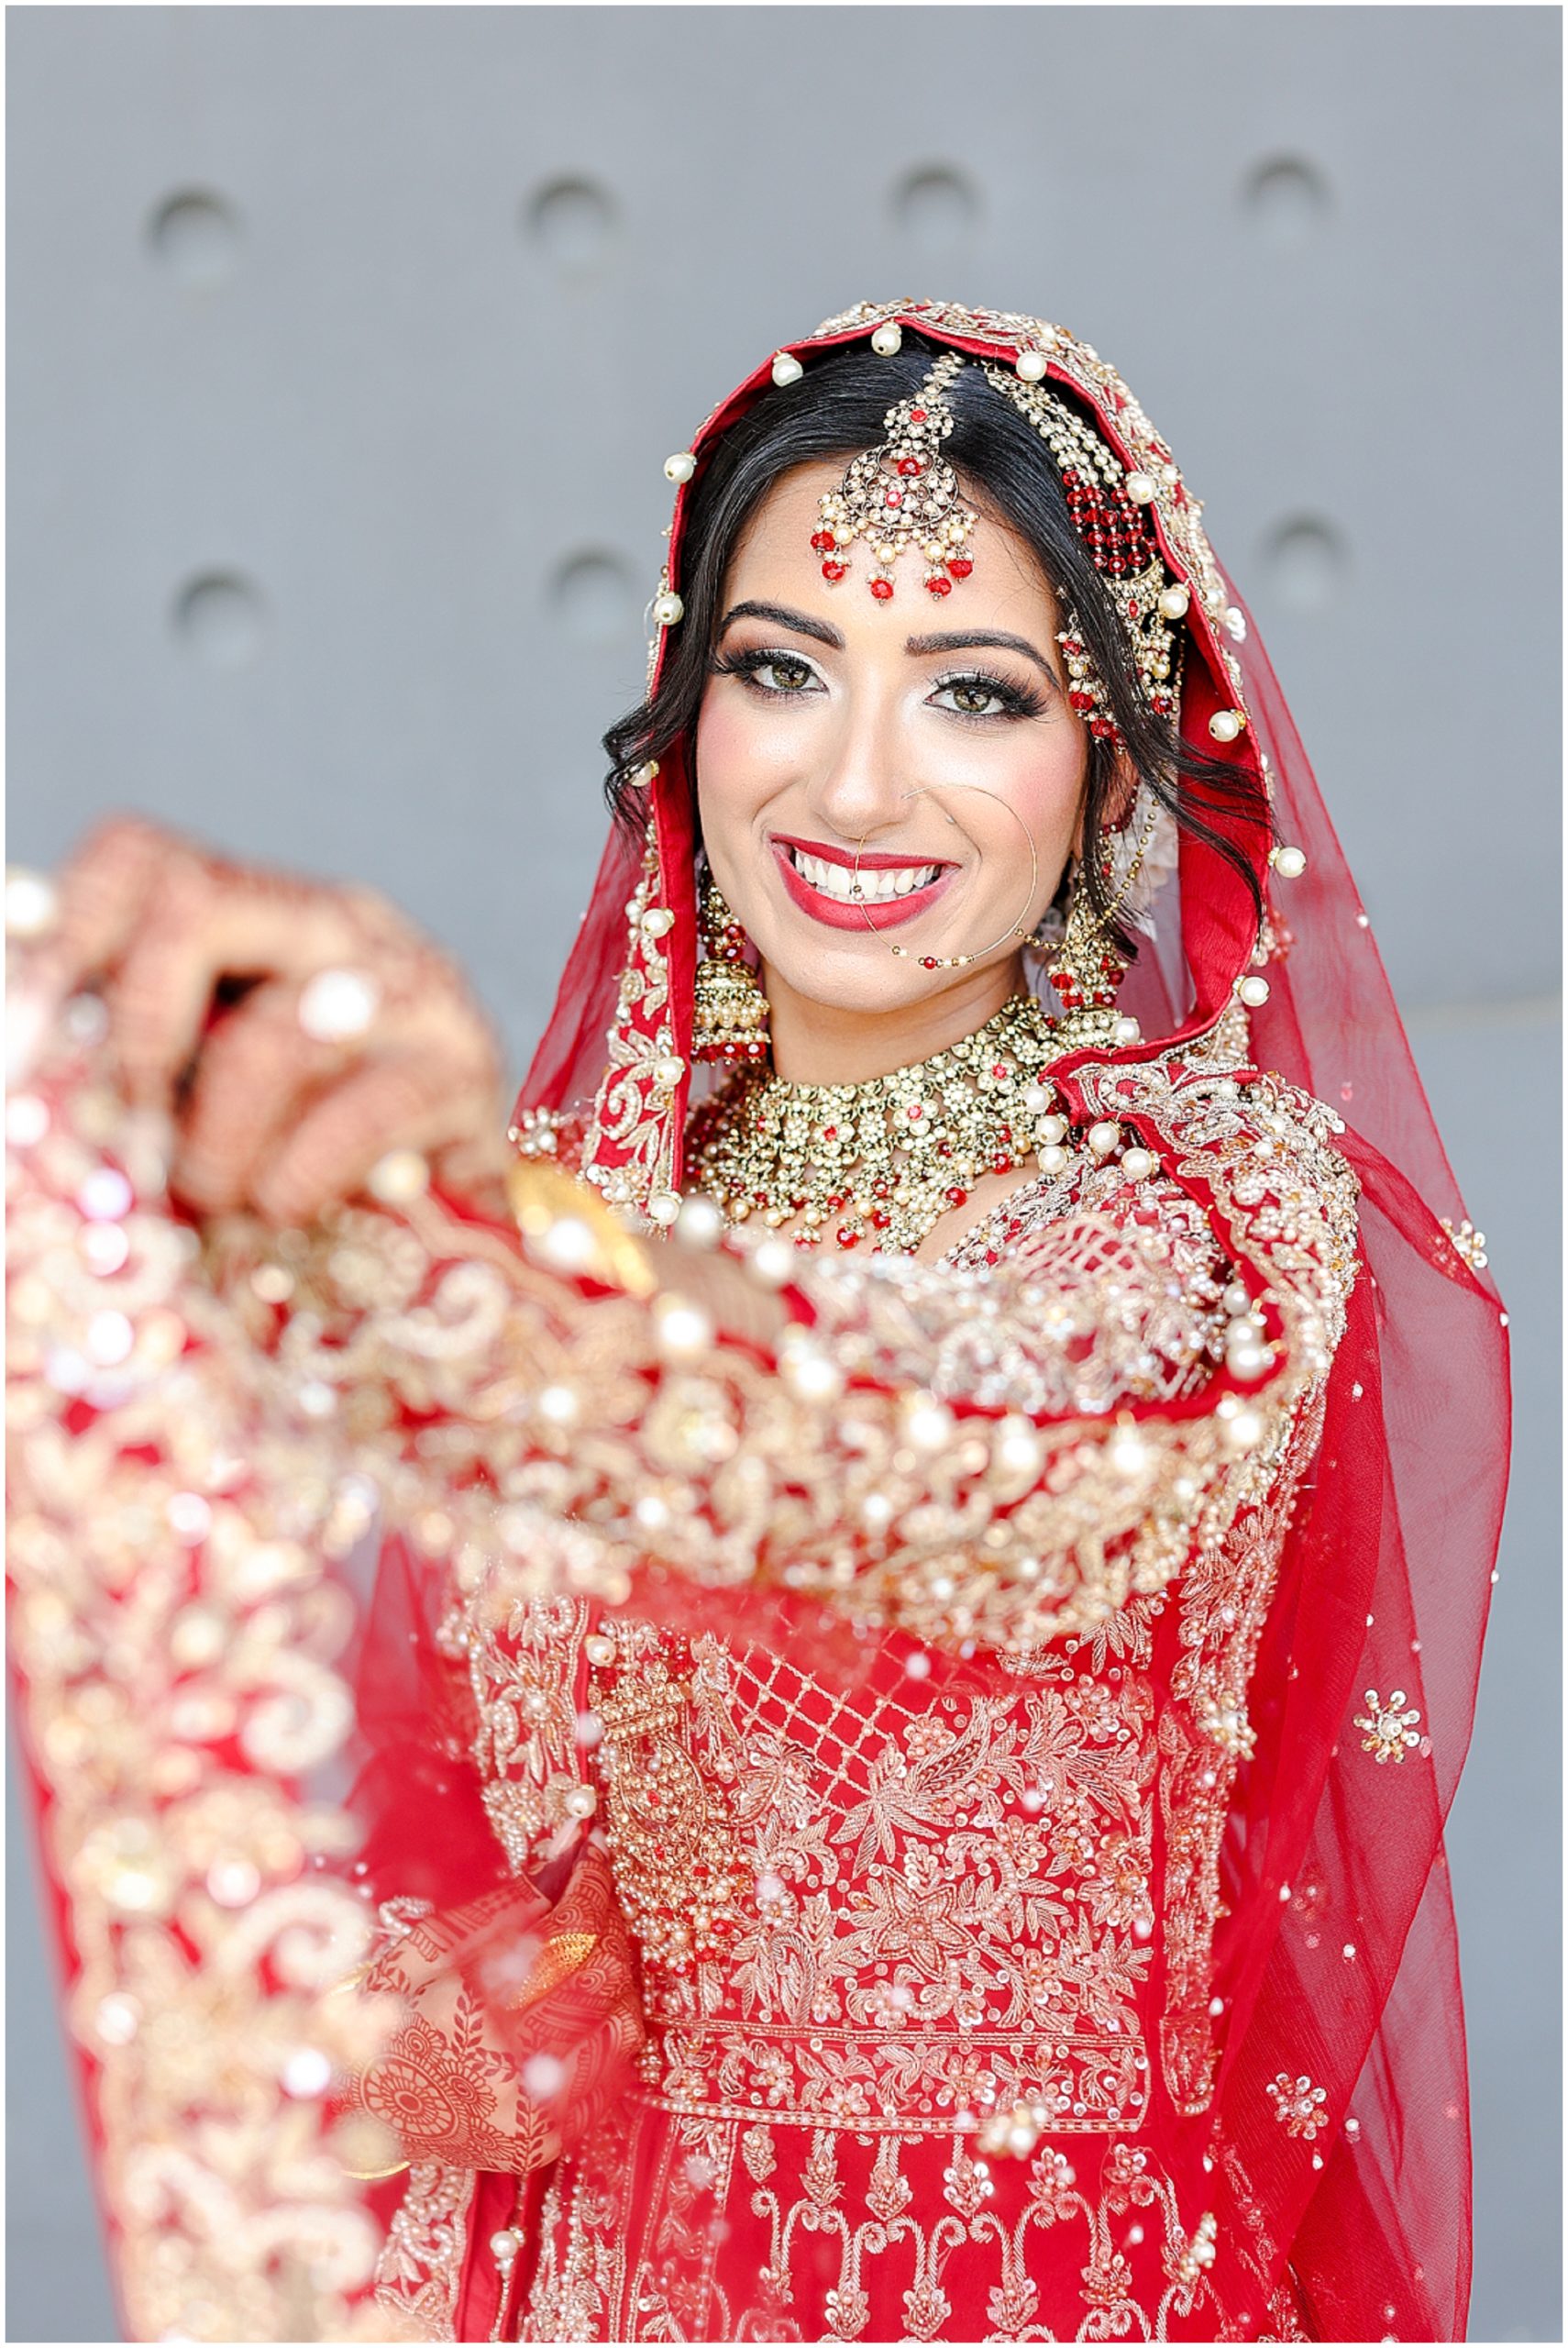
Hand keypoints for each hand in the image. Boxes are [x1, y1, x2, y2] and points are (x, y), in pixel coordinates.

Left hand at [32, 814, 507, 1225]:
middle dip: (138, 1027)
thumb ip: (124, 1060)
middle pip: (199, 902)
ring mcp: (412, 987)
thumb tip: (22, 1061)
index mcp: (257, 912)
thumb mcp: (193, 1092)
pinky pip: (360, 1114)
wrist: (453, 1231)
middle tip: (130, 1119)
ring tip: (212, 1200)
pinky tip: (282, 1209)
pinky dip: (296, 1177)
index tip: (26, 1030)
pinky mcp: (464, 1071)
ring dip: (216, 1144)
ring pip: (276, 1032)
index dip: (69, 928)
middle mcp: (337, 924)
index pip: (145, 856)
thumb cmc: (296, 1161)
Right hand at [346, 1852, 644, 2175]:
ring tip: (591, 1954)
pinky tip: (585, 2011)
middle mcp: (509, 2068)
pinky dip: (609, 2033)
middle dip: (609, 1925)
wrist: (363, 2114)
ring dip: (619, 1979)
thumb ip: (500, 1906)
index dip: (591, 1886)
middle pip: (605, 1978)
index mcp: (473, 2009)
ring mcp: (531, 2115)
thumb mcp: (425, 1947)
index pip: (568, 1934)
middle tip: (595, 1901)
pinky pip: (612, 2077)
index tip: (593, 1857)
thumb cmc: (388, 2018)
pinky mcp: (543, 2145)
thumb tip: (564, 1862)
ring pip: (623, 2028)